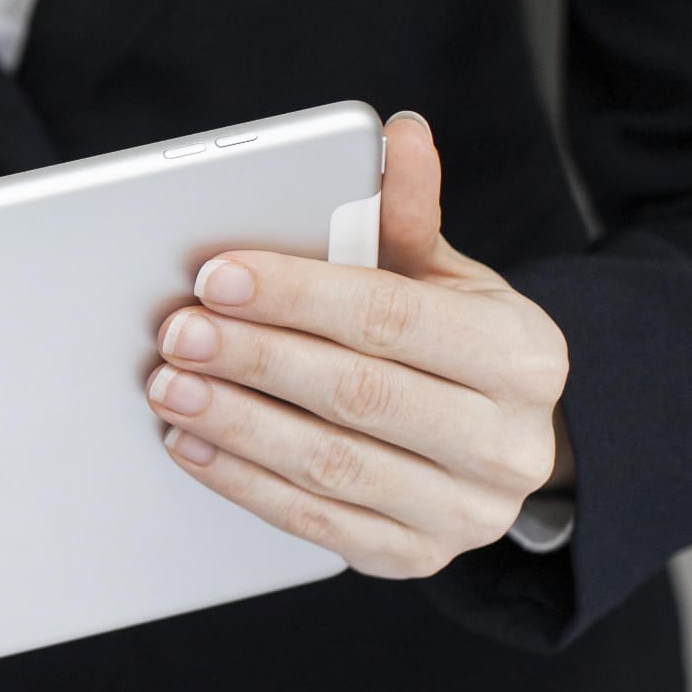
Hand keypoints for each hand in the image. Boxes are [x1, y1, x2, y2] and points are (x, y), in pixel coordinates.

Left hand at [145, 112, 573, 576]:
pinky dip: (242, 482)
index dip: (298, 296)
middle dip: (255, 360)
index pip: (394, 318)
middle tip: (176, 333)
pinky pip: (315, 522)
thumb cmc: (456, 345)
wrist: (504, 445)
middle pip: (358, 394)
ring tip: (167, 387)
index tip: (216, 277)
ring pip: (331, 466)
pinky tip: (190, 444)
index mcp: (524, 356)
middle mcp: (506, 442)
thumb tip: (398, 133)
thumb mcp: (449, 278)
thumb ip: (408, 215)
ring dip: (236, 425)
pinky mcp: (413, 558)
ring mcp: (463, 512)